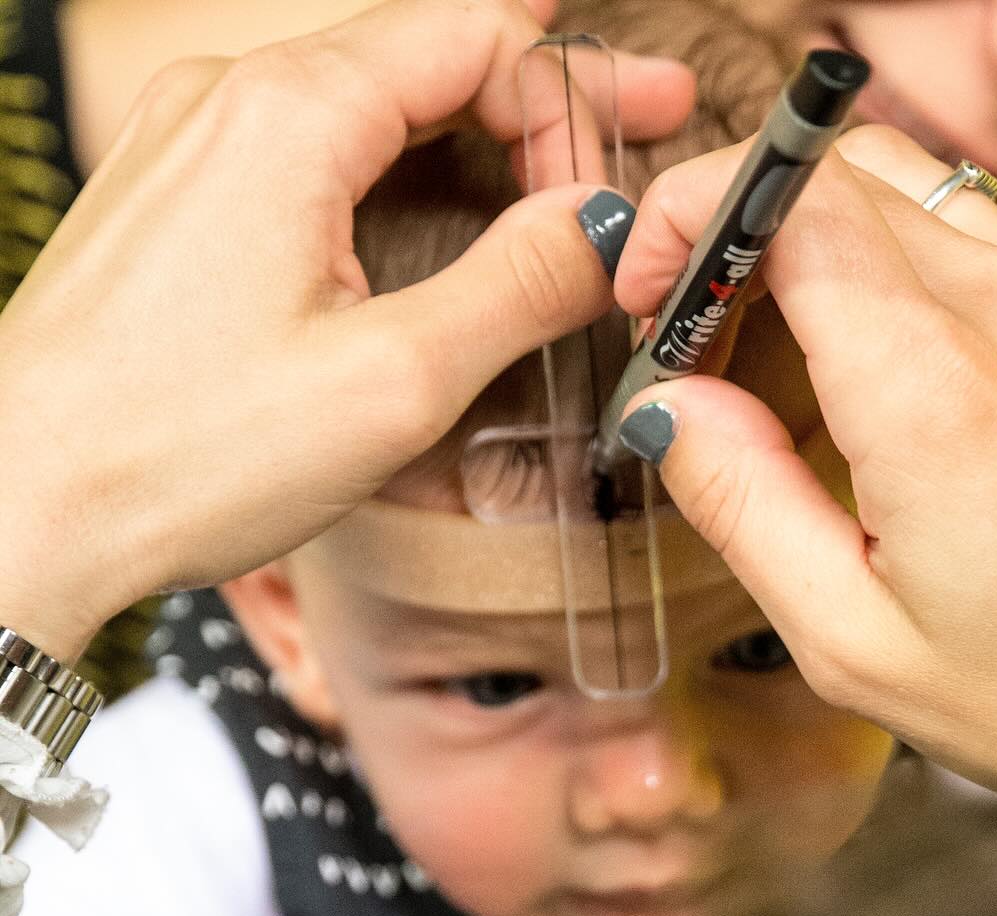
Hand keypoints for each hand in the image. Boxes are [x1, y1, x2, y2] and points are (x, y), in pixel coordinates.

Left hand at [0, 0, 693, 657]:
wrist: (23, 504)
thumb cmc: (184, 451)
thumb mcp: (393, 381)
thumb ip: (516, 285)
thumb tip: (605, 225)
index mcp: (290, 112)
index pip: (472, 37)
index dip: (578, 85)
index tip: (649, 136)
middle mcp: (228, 99)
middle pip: (420, 61)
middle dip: (537, 103)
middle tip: (636, 140)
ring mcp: (188, 146)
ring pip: (362, 109)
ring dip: (465, 145)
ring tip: (549, 200)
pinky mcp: (169, 205)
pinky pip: (302, 158)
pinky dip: (388, 180)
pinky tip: (429, 235)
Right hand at [612, 126, 996, 802]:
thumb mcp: (862, 647)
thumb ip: (745, 507)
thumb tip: (665, 408)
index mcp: (931, 386)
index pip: (784, 197)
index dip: (690, 222)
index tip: (647, 299)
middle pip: (836, 171)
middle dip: (735, 226)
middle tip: (691, 336)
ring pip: (906, 187)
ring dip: (814, 241)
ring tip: (775, 359)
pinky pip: (973, 236)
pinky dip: (894, 267)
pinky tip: (876, 375)